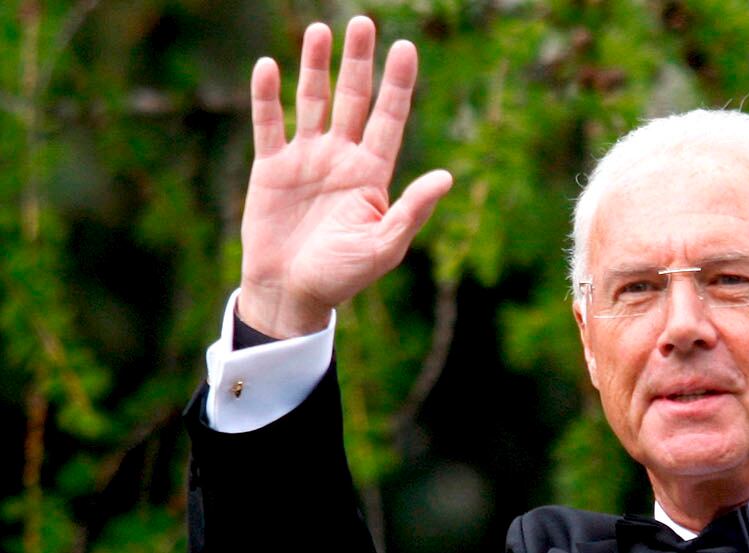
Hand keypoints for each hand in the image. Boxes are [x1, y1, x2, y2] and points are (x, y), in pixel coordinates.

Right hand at [238, 17, 452, 337]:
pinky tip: (267, 66)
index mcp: (374, 174)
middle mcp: (342, 158)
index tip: (405, 47)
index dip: (398, 84)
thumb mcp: (384, 247)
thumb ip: (411, 210)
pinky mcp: (271, 168)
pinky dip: (266, 96)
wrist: (292, 293)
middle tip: (363, 22)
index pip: (389, 118)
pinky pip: (268, 124)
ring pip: (311, 101)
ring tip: (320, 31)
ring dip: (315, 67)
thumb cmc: (344, 276)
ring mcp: (306, 159)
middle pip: (353, 99)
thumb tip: (445, 176)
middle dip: (359, 62)